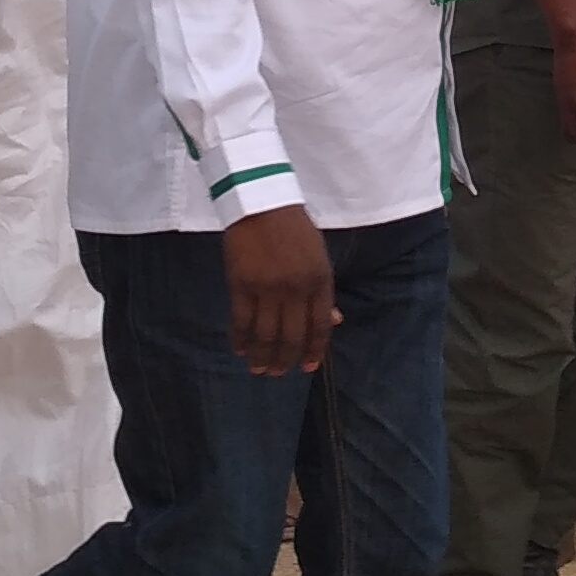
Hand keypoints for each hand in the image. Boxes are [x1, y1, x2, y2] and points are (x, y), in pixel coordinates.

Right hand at [221, 205, 338, 374]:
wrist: (262, 202)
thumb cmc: (294, 228)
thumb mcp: (318, 256)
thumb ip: (324, 291)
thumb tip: (336, 321)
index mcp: (320, 280)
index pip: (320, 325)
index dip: (315, 350)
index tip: (307, 367)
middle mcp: (296, 288)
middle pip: (293, 335)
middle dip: (286, 359)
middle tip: (277, 372)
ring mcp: (268, 288)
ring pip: (266, 334)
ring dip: (262, 356)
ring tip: (259, 369)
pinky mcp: (242, 284)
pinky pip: (241, 321)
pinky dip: (240, 338)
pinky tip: (240, 349)